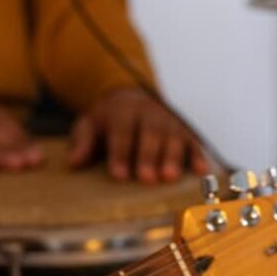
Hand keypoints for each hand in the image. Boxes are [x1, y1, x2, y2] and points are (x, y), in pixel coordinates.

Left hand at [68, 87, 209, 182]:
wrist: (131, 97)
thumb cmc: (108, 120)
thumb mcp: (89, 124)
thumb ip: (82, 141)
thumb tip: (74, 162)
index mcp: (123, 110)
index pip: (121, 132)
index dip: (120, 154)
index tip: (119, 175)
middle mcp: (148, 113)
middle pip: (150, 135)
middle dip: (148, 157)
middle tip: (147, 178)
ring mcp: (168, 120)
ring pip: (173, 137)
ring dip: (173, 157)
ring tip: (170, 177)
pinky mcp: (183, 129)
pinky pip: (193, 141)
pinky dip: (198, 155)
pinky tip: (202, 170)